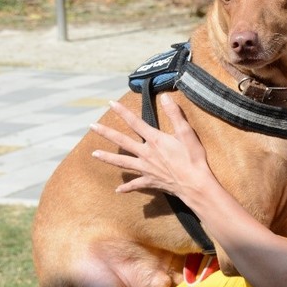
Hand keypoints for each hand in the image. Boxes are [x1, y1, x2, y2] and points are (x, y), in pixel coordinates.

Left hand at [90, 94, 214, 202]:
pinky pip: (135, 184)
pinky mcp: (150, 181)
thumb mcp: (187, 133)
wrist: (195, 184)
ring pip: (122, 162)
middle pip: (122, 141)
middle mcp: (146, 153)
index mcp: (155, 140)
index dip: (122, 112)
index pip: (135, 122)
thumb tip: (165, 97)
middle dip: (106, 133)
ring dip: (108, 158)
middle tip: (92, 126)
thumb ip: (175, 114)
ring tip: (94, 154)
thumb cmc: (193, 158)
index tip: (110, 103)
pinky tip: (118, 190)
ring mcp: (146, 169)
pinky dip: (127, 187)